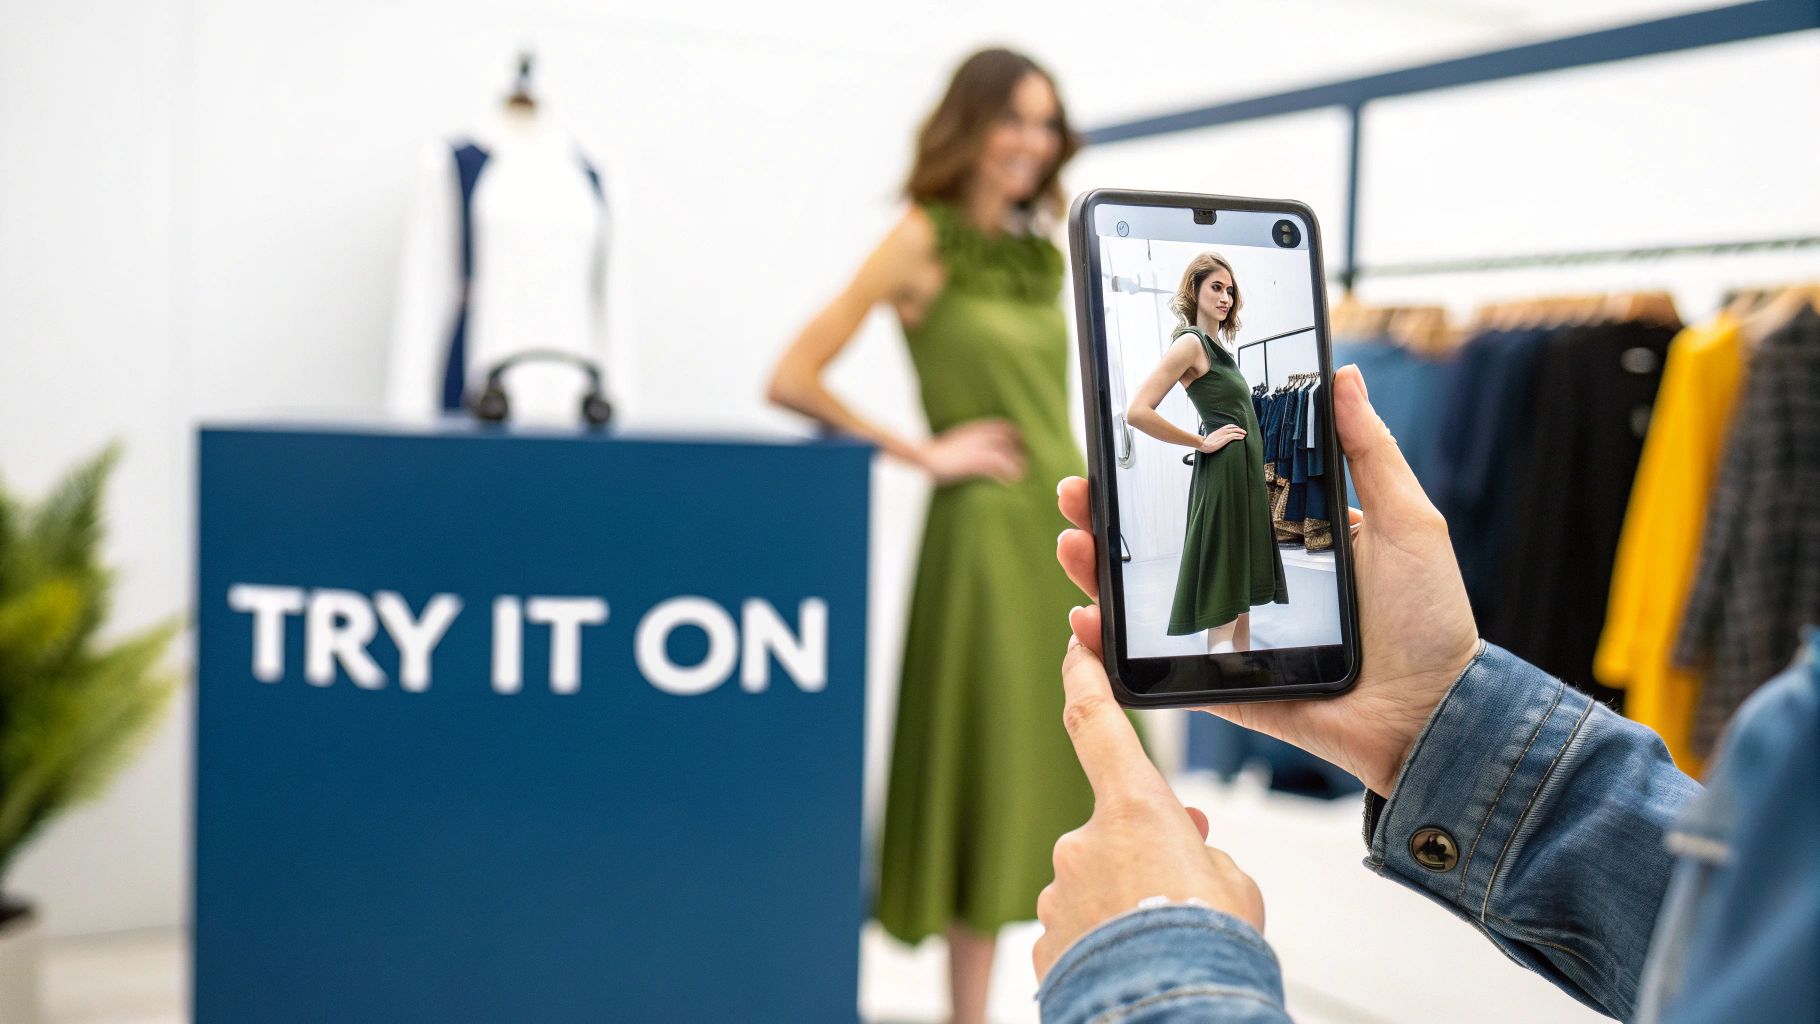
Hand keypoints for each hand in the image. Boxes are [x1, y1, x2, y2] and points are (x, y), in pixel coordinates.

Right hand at [918, 417, 1025, 483]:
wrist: (924, 456)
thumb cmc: (936, 453)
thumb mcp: (954, 442)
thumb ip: (966, 443)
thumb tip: (971, 450)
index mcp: (973, 429)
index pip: (1001, 426)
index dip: (1014, 433)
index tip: (1021, 442)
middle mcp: (978, 436)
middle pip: (1008, 439)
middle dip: (1018, 450)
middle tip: (1024, 463)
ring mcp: (977, 448)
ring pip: (1006, 454)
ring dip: (1016, 465)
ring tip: (1020, 476)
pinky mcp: (975, 462)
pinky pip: (997, 469)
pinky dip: (1005, 476)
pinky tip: (1009, 484)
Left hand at [1033, 635, 1263, 981]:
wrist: (1171, 1014)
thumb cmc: (1209, 948)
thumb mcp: (1233, 883)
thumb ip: (1201, 854)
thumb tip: (1182, 860)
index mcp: (1134, 809)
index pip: (1096, 722)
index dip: (1083, 678)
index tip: (1075, 646)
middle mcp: (1084, 843)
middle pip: (1115, 833)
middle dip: (1147, 859)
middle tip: (1184, 899)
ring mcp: (1060, 893)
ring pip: (1097, 889)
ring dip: (1128, 909)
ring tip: (1167, 945)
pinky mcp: (1045, 942)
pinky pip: (1079, 933)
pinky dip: (1106, 947)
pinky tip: (1135, 969)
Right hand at [1054, 364, 1479, 795]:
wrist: (1434, 715)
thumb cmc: (1431, 618)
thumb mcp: (1408, 521)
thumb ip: (1372, 451)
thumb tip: (1345, 375)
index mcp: (1284, 534)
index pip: (1208, 494)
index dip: (1161, 471)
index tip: (1121, 442)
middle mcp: (1248, 578)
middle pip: (1161, 544)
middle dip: (1108, 518)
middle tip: (1077, 493)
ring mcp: (1229, 631)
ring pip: (1147, 601)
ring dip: (1098, 573)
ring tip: (1073, 545)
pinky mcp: (1223, 682)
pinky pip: (1158, 665)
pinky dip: (1114, 651)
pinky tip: (1086, 623)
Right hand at [1198, 424, 1245, 452]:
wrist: (1204, 444)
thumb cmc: (1207, 442)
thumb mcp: (1213, 436)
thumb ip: (1217, 435)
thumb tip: (1218, 438)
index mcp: (1220, 429)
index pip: (1230, 425)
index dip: (1235, 427)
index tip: (1238, 429)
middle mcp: (1223, 430)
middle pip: (1234, 427)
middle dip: (1240, 429)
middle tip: (1244, 432)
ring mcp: (1225, 434)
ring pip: (1236, 431)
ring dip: (1241, 432)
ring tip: (1244, 434)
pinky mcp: (1226, 439)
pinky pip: (1235, 436)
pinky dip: (1239, 436)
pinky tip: (1242, 438)